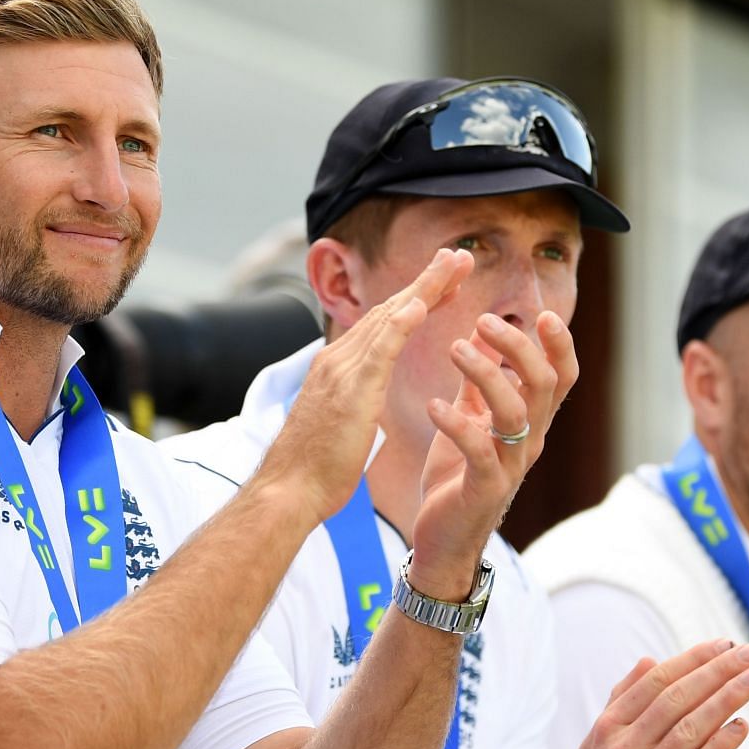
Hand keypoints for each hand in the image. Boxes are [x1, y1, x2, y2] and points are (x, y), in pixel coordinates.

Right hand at [260, 248, 471, 523]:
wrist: (288, 492)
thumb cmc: (315, 470)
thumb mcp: (342, 425)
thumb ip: (355, 402)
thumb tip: (365, 398)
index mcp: (338, 369)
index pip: (385, 324)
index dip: (416, 299)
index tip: (445, 283)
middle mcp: (338, 360)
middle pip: (390, 310)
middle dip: (427, 281)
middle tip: (460, 256)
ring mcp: (341, 372)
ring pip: (389, 319)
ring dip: (424, 288)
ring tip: (454, 265)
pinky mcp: (349, 392)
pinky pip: (379, 350)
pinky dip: (401, 323)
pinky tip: (422, 302)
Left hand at [408, 310, 577, 597]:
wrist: (443, 540)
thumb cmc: (456, 477)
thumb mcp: (468, 420)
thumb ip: (477, 382)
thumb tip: (482, 332)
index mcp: (530, 423)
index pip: (561, 378)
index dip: (559, 345)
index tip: (542, 314)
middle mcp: (529, 442)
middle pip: (543, 385)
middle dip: (519, 347)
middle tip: (484, 320)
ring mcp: (510, 467)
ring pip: (515, 412)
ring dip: (485, 374)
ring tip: (453, 349)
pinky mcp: (485, 489)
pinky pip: (479, 451)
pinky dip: (457, 423)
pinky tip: (432, 405)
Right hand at [550, 640, 748, 748]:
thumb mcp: (596, 744)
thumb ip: (622, 701)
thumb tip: (649, 660)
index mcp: (607, 728)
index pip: (655, 682)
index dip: (692, 660)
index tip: (723, 645)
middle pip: (677, 699)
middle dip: (717, 671)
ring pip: (690, 729)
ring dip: (726, 700)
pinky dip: (721, 745)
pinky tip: (741, 727)